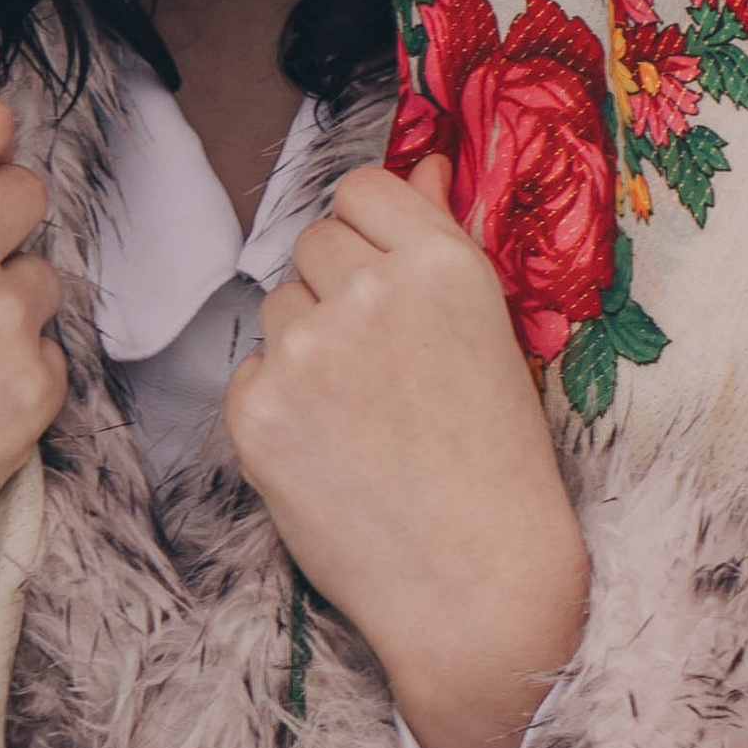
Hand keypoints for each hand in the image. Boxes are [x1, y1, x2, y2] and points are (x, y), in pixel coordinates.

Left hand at [224, 159, 589, 747]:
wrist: (475, 583)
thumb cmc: (498, 460)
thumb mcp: (491, 332)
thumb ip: (442, 238)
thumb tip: (420, 165)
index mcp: (440, 263)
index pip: (362, 188)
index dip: (370, 230)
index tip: (384, 274)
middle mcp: (368, 291)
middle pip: (313, 241)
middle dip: (336, 285)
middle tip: (381, 362)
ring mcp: (305, 351)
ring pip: (278, 306)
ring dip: (306, 344)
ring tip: (362, 415)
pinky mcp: (255, 412)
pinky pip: (250, 373)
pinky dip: (278, 404)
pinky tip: (330, 449)